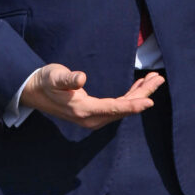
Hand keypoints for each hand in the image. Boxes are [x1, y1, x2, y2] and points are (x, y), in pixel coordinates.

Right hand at [20, 64, 162, 128]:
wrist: (34, 91)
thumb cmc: (45, 81)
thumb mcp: (54, 77)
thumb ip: (67, 79)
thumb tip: (80, 78)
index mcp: (83, 110)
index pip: (113, 108)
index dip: (132, 105)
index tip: (149, 101)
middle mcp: (91, 118)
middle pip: (123, 108)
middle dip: (143, 95)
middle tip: (159, 79)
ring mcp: (94, 117)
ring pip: (122, 107)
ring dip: (139, 94)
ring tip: (155, 79)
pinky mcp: (95, 112)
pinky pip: (117, 106)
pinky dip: (131, 96)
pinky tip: (140, 85)